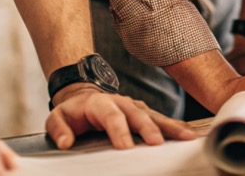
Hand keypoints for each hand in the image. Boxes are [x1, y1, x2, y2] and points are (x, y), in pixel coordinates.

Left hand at [46, 84, 196, 149]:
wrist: (83, 97)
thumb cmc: (73, 112)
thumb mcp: (57, 118)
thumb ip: (59, 130)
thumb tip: (66, 142)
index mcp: (100, 103)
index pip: (111, 116)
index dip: (119, 131)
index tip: (126, 147)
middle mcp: (121, 102)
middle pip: (138, 114)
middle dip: (148, 128)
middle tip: (157, 144)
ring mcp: (135, 106)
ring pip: (154, 115)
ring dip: (170, 126)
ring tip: (186, 136)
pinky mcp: (143, 112)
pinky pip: (160, 119)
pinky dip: (174, 126)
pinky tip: (187, 133)